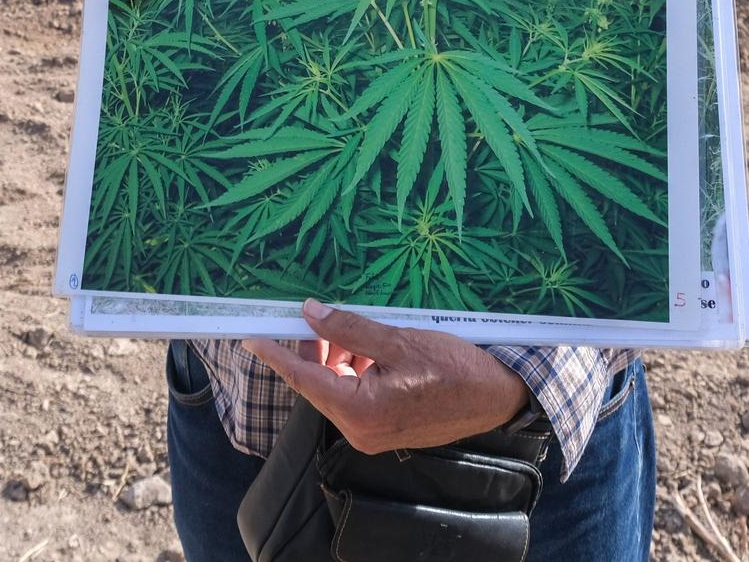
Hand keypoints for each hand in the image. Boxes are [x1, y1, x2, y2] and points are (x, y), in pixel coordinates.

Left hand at [243, 299, 530, 452]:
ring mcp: (372, 433)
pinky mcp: (384, 428)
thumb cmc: (455, 369)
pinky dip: (353, 370)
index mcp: (360, 412)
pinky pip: (354, 396)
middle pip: (317, 385)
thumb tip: (311, 313)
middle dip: (312, 350)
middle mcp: (360, 431)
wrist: (498, 397)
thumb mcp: (399, 341)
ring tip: (350, 329)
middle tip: (315, 316)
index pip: (303, 380)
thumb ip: (350, 329)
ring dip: (335, 358)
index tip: (250, 335)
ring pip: (335, 389)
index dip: (275, 354)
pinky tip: (366, 347)